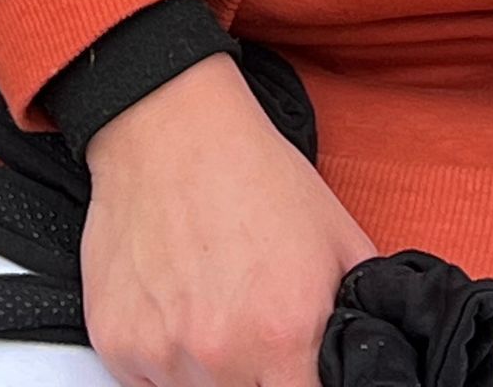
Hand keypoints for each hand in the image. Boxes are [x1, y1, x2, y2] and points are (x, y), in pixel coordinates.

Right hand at [80, 51, 374, 386]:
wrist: (170, 130)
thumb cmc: (253, 173)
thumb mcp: (338, 234)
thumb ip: (359, 310)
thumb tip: (373, 352)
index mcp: (286, 333)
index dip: (305, 382)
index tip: (300, 367)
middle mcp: (224, 354)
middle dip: (260, 378)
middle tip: (256, 329)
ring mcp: (165, 355)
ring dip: (210, 369)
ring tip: (214, 304)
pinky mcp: (119, 347)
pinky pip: (148, 382)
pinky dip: (165, 357)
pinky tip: (176, 302)